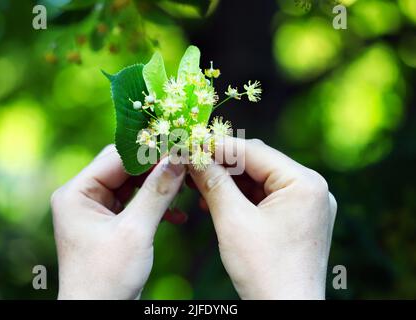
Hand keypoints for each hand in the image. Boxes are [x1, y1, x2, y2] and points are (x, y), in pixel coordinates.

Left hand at [51, 145, 184, 298]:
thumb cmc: (106, 278)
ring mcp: (96, 210)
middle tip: (185, 164)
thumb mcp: (135, 232)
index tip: (178, 144)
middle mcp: (82, 197)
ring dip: (158, 187)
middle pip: (124, 168)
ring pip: (133, 185)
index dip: (149, 150)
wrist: (99, 314)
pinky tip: (177, 216)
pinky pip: (135, 204)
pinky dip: (155, 207)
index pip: (116, 157)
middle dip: (156, 168)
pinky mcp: (109, 223)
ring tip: (184, 188)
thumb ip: (157, 193)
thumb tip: (178, 159)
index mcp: (76, 193)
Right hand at [189, 137, 336, 298]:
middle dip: (222, 165)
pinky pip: (265, 199)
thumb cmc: (264, 271)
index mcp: (305, 183)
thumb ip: (213, 182)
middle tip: (190, 166)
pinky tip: (215, 201)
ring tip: (198, 185)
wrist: (286, 313)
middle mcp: (311, 189)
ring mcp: (306, 206)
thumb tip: (192, 155)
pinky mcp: (297, 220)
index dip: (218, 147)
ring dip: (228, 182)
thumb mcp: (233, 221)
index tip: (189, 143)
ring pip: (259, 181)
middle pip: (258, 164)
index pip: (254, 152)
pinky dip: (240, 198)